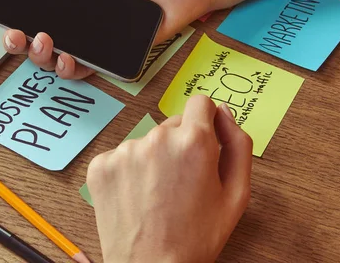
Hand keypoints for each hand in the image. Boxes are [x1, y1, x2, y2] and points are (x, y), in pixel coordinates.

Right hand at [2, 0, 212, 78]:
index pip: (31, 11)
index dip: (13, 19)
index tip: (4, 18)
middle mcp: (77, 19)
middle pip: (37, 40)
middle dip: (20, 43)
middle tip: (20, 35)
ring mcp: (93, 38)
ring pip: (57, 59)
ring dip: (43, 58)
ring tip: (46, 43)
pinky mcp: (113, 53)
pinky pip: (88, 68)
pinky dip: (73, 68)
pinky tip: (69, 59)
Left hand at [87, 96, 252, 262]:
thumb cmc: (195, 237)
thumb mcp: (236, 194)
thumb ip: (237, 143)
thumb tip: (222, 111)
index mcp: (193, 142)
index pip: (200, 103)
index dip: (205, 121)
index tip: (202, 138)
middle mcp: (156, 138)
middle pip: (172, 125)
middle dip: (179, 145)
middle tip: (181, 182)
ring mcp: (124, 151)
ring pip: (146, 142)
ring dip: (152, 159)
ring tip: (157, 194)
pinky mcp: (101, 164)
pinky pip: (120, 156)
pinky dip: (128, 171)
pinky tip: (136, 196)